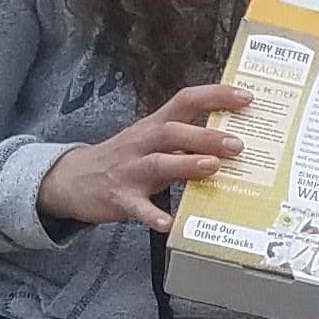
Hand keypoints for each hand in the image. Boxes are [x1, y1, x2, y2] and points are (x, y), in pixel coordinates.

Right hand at [36, 83, 249, 234]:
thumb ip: (186, 140)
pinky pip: (137, 207)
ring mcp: (129, 170)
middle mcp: (142, 143)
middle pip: (173, 132)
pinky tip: (169, 222)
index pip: (185, 100)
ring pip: (158, 163)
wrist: (72, 179)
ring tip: (212, 168)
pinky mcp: (119, 197)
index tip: (246, 97)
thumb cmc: (125, 158)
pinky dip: (153, 215)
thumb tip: (233, 141)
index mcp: (154, 125)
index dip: (215, 96)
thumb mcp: (151, 141)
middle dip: (205, 136)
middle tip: (237, 145)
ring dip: (186, 165)